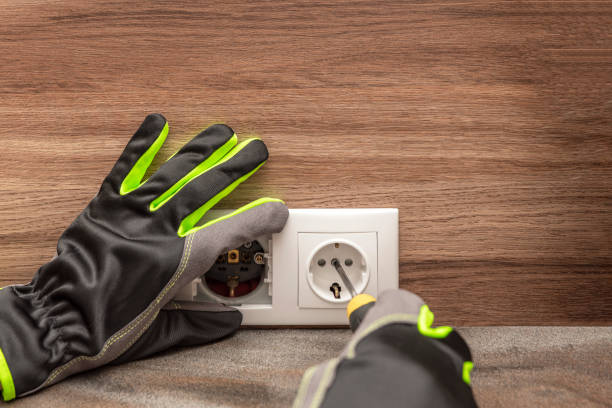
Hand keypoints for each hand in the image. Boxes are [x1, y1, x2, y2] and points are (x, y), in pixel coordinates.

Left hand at [0, 114, 287, 400]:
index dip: (260, 218)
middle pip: (207, 189)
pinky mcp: (106, 207)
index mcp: (178, 261)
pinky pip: (126, 170)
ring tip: (222, 132)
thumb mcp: (160, 335)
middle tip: (256, 149)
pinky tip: (156, 122)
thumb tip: (229, 322)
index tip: (276, 210)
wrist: (56, 322)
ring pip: (174, 173)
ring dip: (201, 150)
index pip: (232, 231)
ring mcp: (132, 213)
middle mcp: (159, 230)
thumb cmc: (105, 332)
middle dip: (236, 167)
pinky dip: (142, 145)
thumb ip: (200, 324)